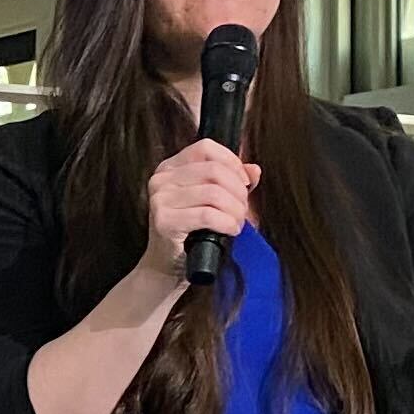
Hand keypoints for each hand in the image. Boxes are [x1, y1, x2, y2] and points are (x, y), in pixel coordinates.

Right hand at [140, 139, 257, 281]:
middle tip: (241, 209)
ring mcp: (160, 199)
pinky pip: (208, 215)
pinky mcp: (164, 221)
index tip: (243, 183)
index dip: (231, 162)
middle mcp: (161, 179)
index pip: (206, 148)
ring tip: (236, 223)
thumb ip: (232, 181)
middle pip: (214, 171)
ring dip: (235, 210)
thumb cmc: (191, 232)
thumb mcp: (212, 201)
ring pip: (214, 193)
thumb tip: (254, 169)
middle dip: (238, 192)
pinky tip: (230, 230)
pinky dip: (227, 223)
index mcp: (170, 168)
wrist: (167, 266)